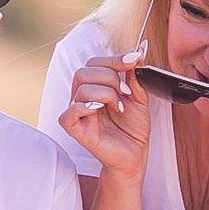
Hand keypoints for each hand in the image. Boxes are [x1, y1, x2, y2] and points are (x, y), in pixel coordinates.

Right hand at [58, 52, 149, 178]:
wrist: (135, 155)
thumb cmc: (133, 129)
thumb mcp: (139, 98)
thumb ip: (135, 77)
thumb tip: (137, 54)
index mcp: (96, 87)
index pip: (94, 63)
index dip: (114, 59)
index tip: (134, 60)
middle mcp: (83, 97)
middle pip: (84, 72)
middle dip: (109, 76)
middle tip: (125, 92)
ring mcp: (78, 113)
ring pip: (81, 89)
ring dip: (106, 94)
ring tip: (120, 107)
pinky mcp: (76, 130)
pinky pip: (69, 113)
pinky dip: (84, 107)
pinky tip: (99, 110)